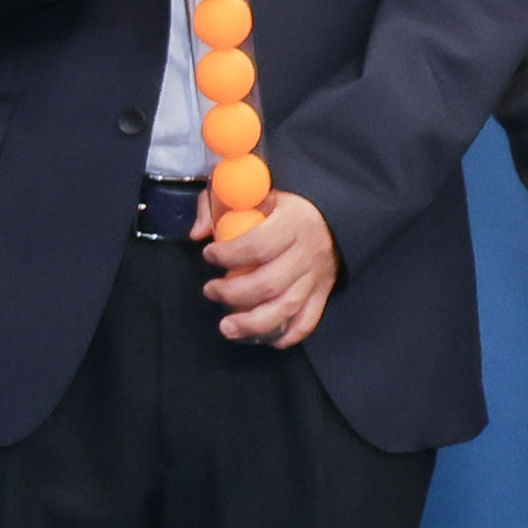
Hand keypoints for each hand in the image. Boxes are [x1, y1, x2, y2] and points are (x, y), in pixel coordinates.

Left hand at [197, 184, 339, 345]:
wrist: (329, 215)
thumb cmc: (279, 203)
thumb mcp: (250, 190)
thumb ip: (218, 203)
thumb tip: (197, 234)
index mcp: (292, 221)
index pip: (257, 246)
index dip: (228, 255)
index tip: (208, 254)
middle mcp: (307, 252)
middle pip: (268, 284)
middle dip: (231, 293)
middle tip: (209, 290)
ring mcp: (316, 276)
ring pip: (286, 308)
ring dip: (252, 323)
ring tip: (226, 327)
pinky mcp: (323, 293)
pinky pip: (307, 321)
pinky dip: (286, 335)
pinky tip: (262, 337)